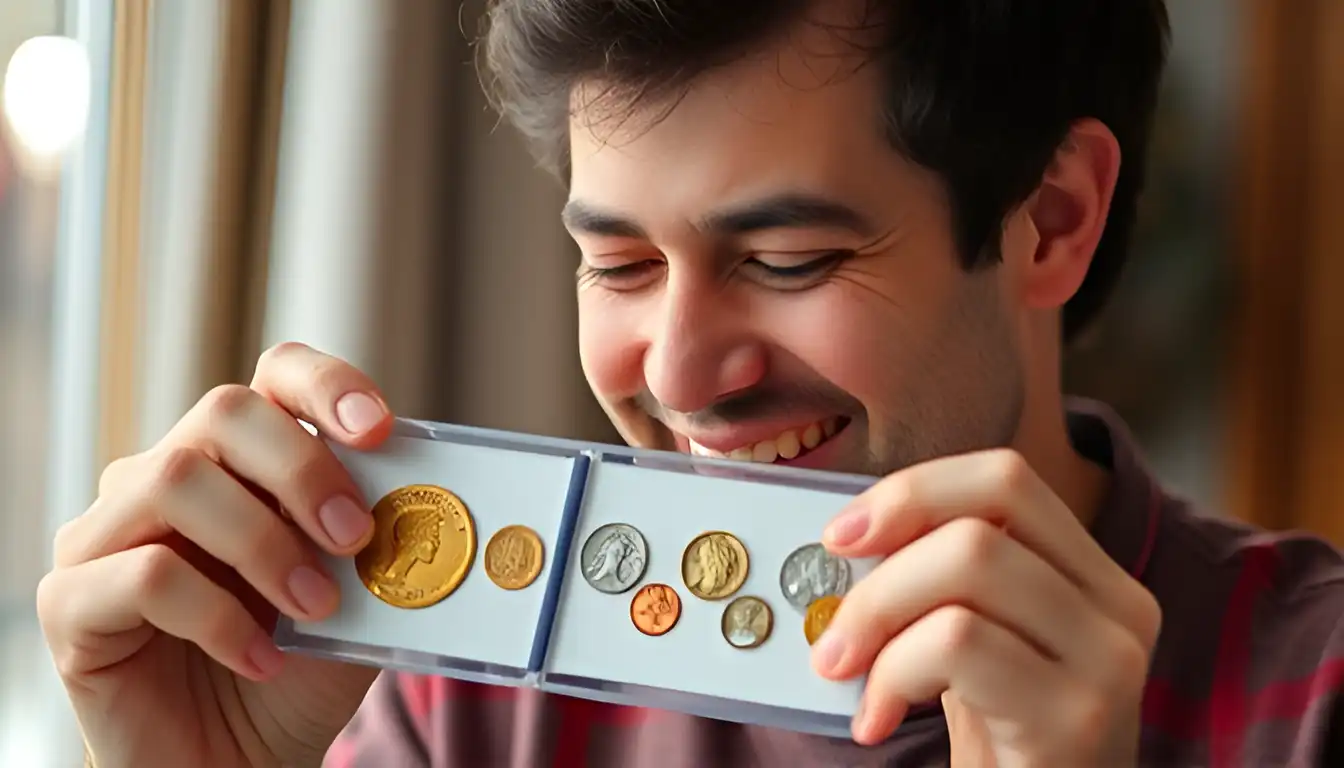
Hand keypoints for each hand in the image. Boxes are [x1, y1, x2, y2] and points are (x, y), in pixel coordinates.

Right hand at [37, 342, 393, 767]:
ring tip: (316, 608)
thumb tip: (418, 496)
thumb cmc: (299, 673)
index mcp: (241, 462)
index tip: (379, 430)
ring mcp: (109, 534)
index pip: (275, 377)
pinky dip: (218, 617)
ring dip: (263, 544)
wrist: (240, 766)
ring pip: (176, 480)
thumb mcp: (358, 600)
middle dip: (303, 469)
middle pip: (224, 412)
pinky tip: (260, 661)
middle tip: (355, 537)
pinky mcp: (72, 601)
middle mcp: (166, 478)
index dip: (327, 386)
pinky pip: (143, 575)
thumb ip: (377, 542)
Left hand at [811, 449, 1160, 766]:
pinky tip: (875, 720)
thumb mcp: (976, 647)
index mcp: (1094, 576)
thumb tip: (846, 535)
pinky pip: (956, 642)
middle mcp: (1120, 608)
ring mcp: (1107, 661)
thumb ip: (937, 584)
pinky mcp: (1077, 716)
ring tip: (844, 674)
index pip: (1005, 480)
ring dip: (877, 616)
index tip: (841, 536)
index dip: (914, 491)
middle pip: (980, 519)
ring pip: (968, 563)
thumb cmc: (1001, 744)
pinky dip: (891, 672)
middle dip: (881, 564)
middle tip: (830, 627)